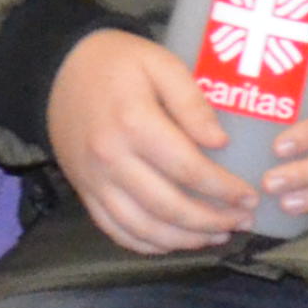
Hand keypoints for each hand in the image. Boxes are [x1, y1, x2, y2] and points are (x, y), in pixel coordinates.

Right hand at [46, 28, 259, 252]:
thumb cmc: (117, 63)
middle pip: (168, 207)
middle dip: (211, 222)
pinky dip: (148, 245)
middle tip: (242, 221)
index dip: (223, 189)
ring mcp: (95, 181)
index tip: (249, 195)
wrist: (58, 71)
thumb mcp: (161, 63)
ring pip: (143, 228)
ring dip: (184, 240)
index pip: (188, 170)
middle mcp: (111, 160)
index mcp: (134, 125)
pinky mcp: (85, 192)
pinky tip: (176, 241)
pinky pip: (115, 230)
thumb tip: (220, 143)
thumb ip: (192, 102)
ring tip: (217, 236)